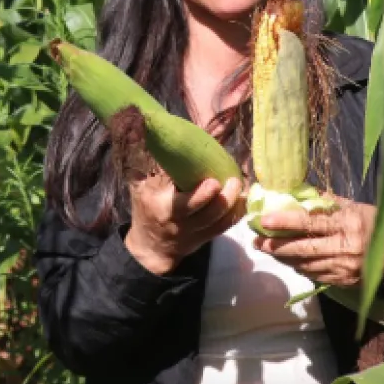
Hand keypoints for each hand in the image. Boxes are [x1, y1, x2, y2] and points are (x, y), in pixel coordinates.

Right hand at [124, 173, 244, 275]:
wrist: (151, 246)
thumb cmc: (146, 208)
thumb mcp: (140, 189)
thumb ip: (150, 168)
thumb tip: (156, 137)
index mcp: (164, 209)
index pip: (183, 205)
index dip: (201, 196)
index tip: (213, 182)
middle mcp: (181, 224)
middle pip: (208, 215)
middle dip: (225, 198)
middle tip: (235, 180)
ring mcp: (195, 233)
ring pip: (219, 222)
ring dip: (234, 205)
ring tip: (242, 186)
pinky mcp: (205, 238)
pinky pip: (224, 228)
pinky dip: (236, 214)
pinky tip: (243, 200)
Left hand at [252, 194, 383, 287]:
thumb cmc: (375, 223)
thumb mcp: (355, 207)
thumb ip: (327, 202)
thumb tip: (299, 191)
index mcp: (348, 224)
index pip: (311, 223)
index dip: (285, 222)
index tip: (264, 220)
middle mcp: (346, 248)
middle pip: (303, 248)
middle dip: (276, 246)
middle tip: (256, 241)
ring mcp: (344, 268)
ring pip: (306, 264)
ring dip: (283, 258)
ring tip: (266, 249)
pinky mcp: (344, 282)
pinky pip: (314, 275)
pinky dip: (299, 267)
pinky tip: (288, 260)